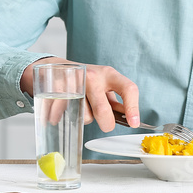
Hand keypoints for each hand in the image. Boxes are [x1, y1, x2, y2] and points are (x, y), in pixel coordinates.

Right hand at [21, 57, 139, 132]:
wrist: (58, 68)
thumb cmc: (86, 79)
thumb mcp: (105, 84)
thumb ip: (116, 101)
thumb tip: (129, 118)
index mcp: (109, 74)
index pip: (128, 88)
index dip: (133, 108)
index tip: (134, 123)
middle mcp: (93, 76)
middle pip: (102, 110)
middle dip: (106, 124)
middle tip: (106, 124)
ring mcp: (75, 82)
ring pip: (85, 116)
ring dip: (85, 118)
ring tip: (81, 107)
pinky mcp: (59, 90)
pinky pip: (65, 115)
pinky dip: (66, 118)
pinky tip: (65, 111)